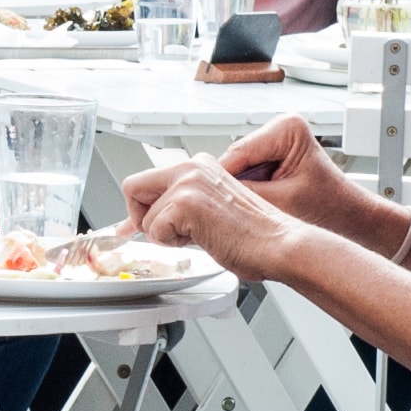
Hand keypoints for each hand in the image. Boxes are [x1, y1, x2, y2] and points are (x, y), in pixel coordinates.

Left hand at [121, 155, 301, 282]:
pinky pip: (155, 232)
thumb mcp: (208, 211)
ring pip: (144, 217)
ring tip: (203, 235)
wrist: (278, 243)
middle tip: (169, 234)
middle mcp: (191, 167)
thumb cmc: (254, 235)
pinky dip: (174, 244)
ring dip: (166, 236)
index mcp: (199, 166)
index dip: (139, 208)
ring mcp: (187, 182)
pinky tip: (203, 238)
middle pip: (133, 188)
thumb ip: (177, 210)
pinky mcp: (185, 202)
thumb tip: (138, 224)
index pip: (147, 181)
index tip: (133, 226)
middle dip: (141, 218)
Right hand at [214, 116, 362, 233]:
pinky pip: (247, 173)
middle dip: (224, 185)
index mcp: (286, 128)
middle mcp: (280, 129)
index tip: (196, 198)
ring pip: (238, 168)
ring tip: (229, 212)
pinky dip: (243, 191)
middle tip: (208, 210)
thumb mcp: (281, 202)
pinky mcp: (275, 157)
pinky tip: (242, 208)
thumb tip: (208, 196)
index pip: (236, 153)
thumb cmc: (331, 209)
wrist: (353, 219)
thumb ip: (244, 195)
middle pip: (234, 159)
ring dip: (233, 190)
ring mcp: (277, 143)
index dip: (215, 180)